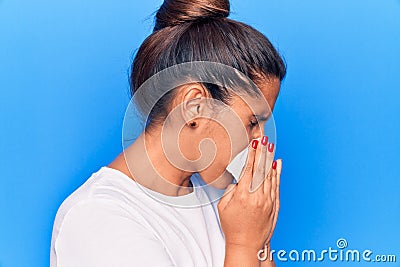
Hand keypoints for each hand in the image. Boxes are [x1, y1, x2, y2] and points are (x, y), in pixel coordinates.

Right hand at [218, 137, 281, 251]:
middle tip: (264, 138)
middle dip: (262, 151)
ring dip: (270, 159)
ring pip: (270, 175)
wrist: (247, 244)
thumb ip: (230, 190)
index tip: (254, 143)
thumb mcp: (223, 207)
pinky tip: (277, 164)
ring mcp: (267, 200)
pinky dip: (277, 173)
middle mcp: (257, 196)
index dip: (252, 154)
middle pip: (261, 169)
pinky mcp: (274, 205)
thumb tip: (238, 180)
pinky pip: (276, 185)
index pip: (249, 169)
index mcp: (242, 195)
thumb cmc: (233, 226)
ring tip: (271, 146)